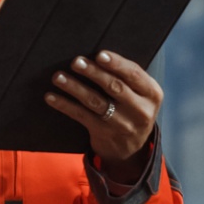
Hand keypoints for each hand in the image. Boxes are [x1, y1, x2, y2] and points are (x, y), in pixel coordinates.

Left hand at [46, 50, 163, 176]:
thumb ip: (128, 77)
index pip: (134, 74)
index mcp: (152, 94)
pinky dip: (64, 105)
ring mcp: (122, 124)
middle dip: (93, 72)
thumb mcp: (141, 94)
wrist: (132, 148)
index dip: (116, 63)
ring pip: (95, 102)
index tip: (99, 54)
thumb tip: (97, 55)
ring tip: (58, 77)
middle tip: (76, 62)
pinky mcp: (104, 134)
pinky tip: (51, 97)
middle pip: (114, 87)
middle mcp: (140, 110)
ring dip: (74, 87)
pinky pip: (81, 116)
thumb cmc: (132, 109)